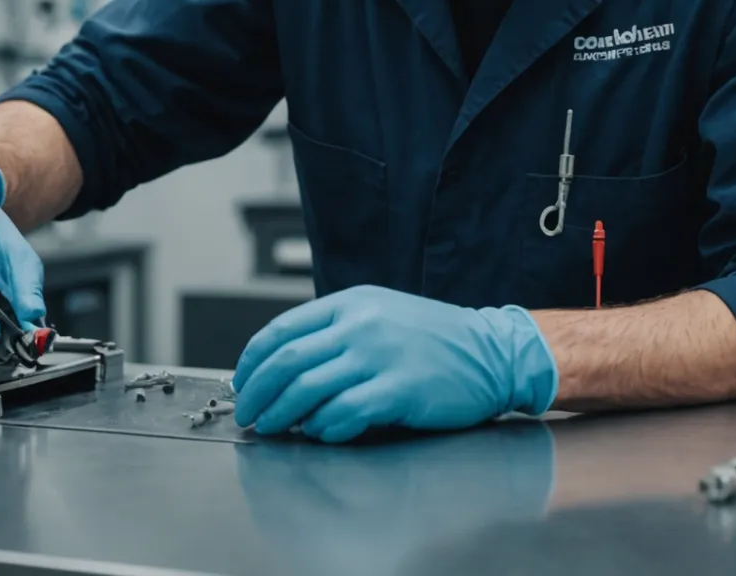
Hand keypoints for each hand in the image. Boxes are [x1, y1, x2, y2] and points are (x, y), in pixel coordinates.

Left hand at [231, 285, 557, 443]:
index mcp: (350, 304)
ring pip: (309, 387)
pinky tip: (320, 432)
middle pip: (288, 360)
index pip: (282, 330)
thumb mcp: (380, 316)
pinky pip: (345, 411)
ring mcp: (381, 356)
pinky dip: (324, 426)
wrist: (492, 352)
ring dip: (282, 413)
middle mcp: (361, 325)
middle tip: (249, 414)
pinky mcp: (400, 389)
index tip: (243, 383)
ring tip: (273, 428)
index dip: (253, 361)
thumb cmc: (436, 340)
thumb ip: (336, 334)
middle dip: (258, 392)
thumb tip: (286, 368)